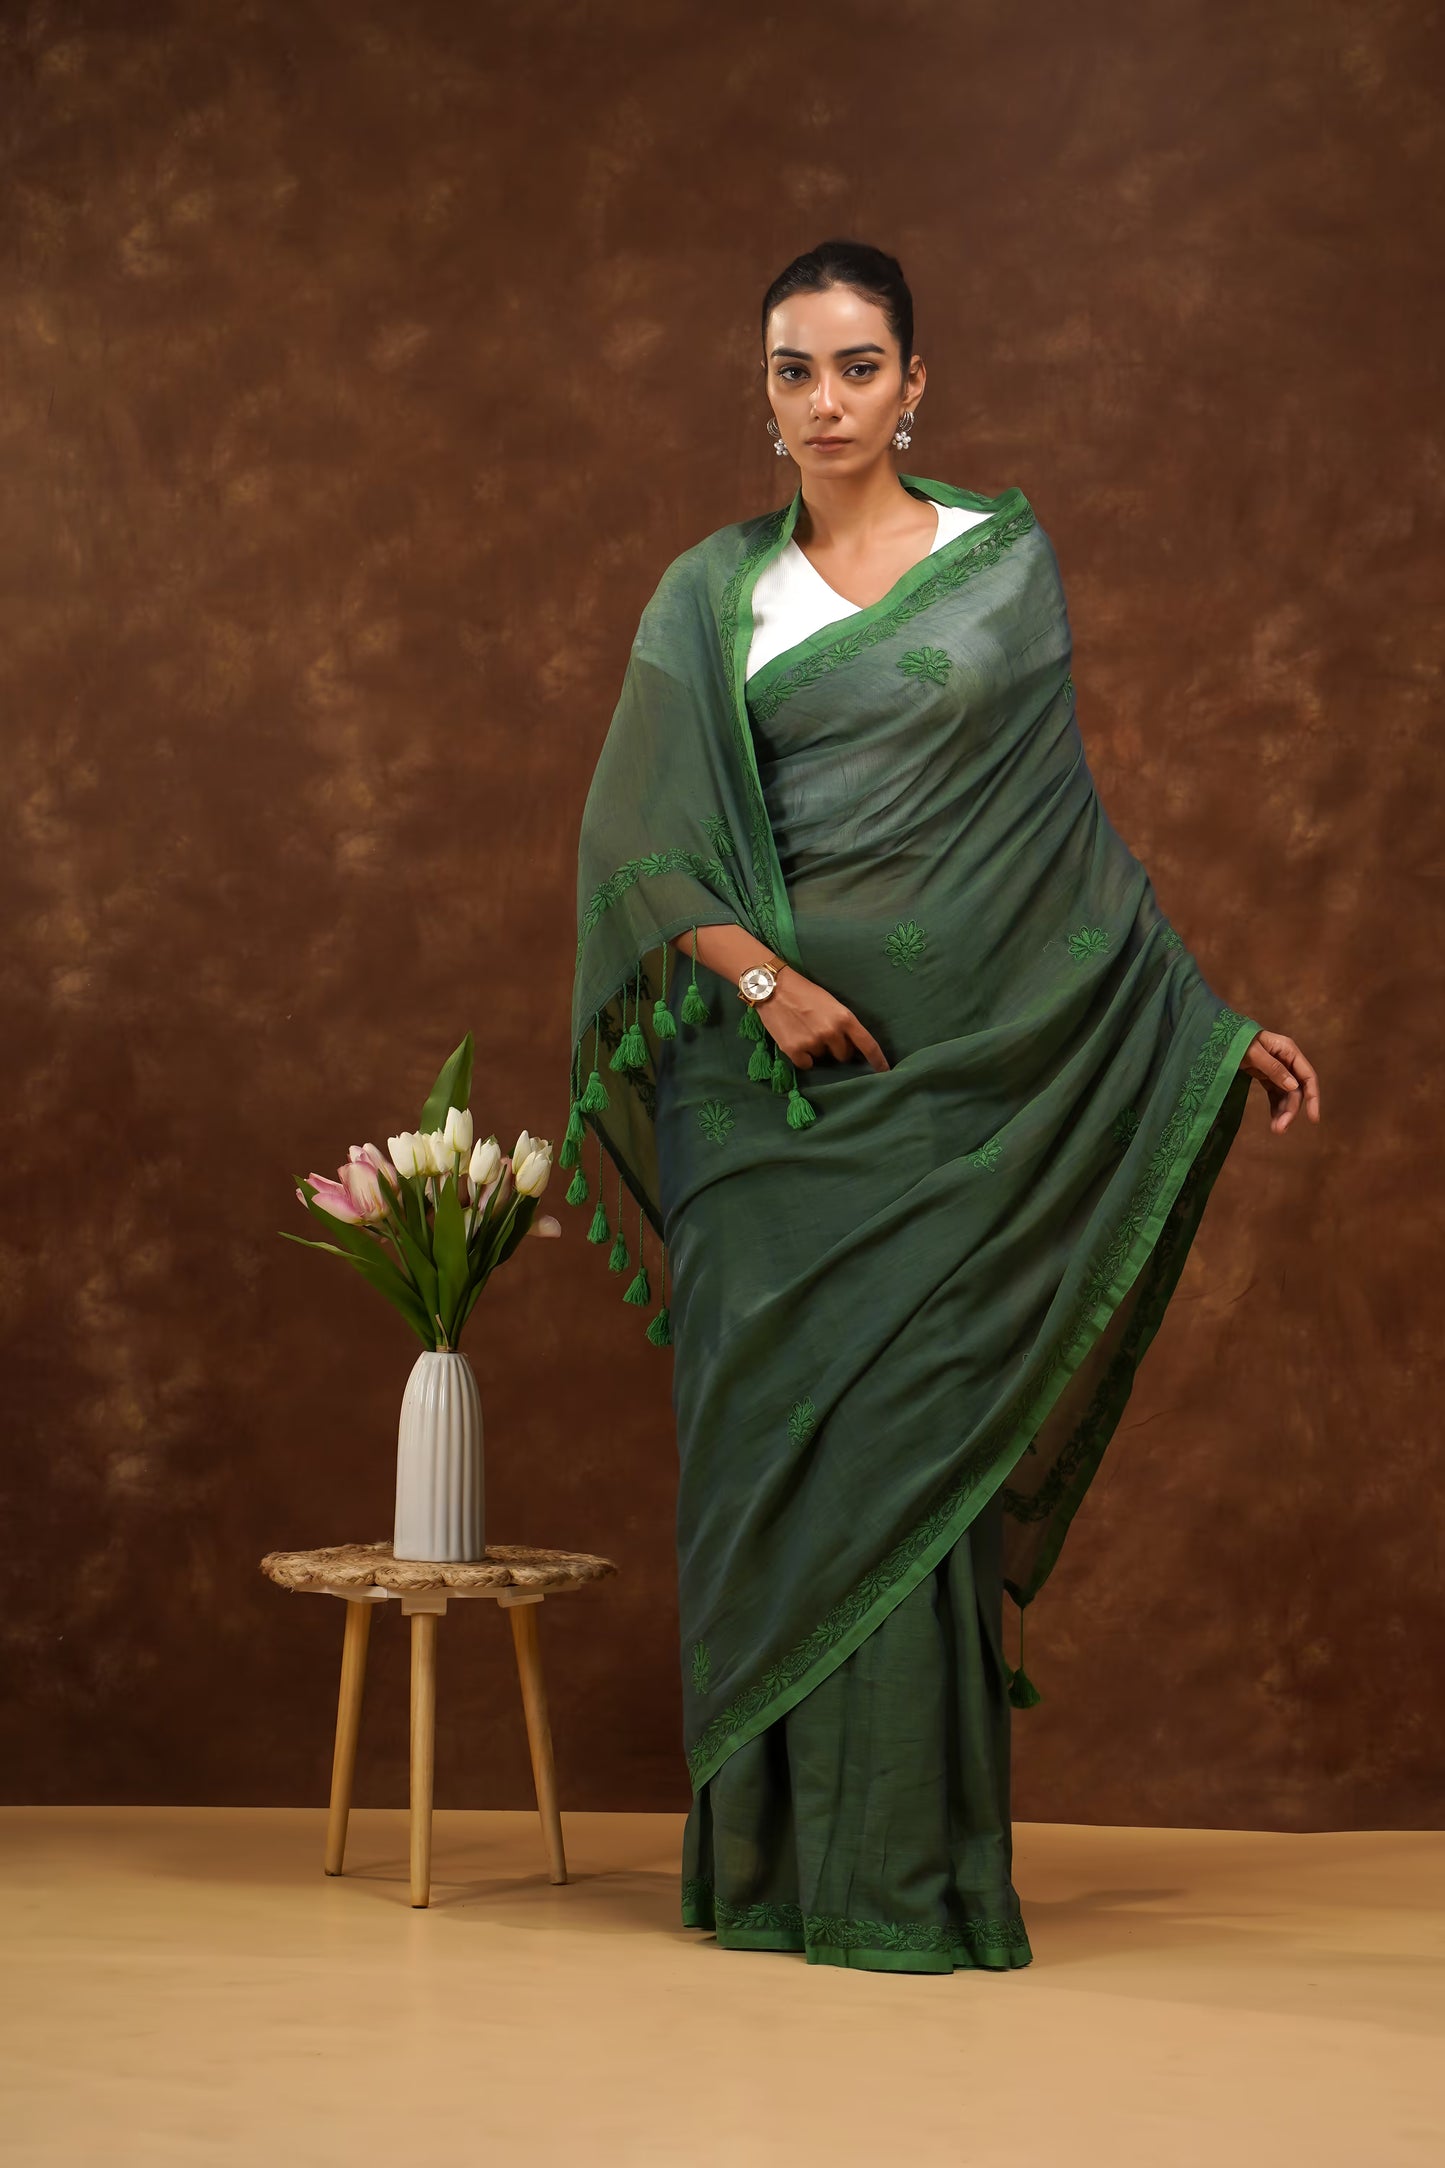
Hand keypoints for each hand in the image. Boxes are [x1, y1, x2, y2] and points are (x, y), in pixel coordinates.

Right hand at [759, 968, 889, 1072]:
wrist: (773, 987)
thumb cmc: (804, 992)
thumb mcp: (831, 1003)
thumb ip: (843, 1024)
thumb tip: (851, 1048)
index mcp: (844, 1017)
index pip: (868, 1044)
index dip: (878, 1060)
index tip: (884, 1072)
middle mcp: (831, 1032)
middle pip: (843, 1055)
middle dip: (837, 1049)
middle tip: (823, 1034)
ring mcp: (813, 1042)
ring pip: (823, 1058)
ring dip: (817, 1050)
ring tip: (804, 1030)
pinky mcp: (794, 1050)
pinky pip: (807, 1064)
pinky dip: (803, 1057)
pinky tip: (796, 1040)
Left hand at [1240, 1029, 1320, 1134]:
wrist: (1219, 1036)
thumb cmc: (1235, 1039)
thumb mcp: (1252, 1053)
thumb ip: (1273, 1068)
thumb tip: (1294, 1087)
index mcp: (1288, 1050)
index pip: (1308, 1077)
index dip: (1313, 1098)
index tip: (1313, 1118)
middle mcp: (1286, 1060)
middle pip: (1296, 1090)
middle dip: (1290, 1110)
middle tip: (1280, 1129)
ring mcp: (1277, 1069)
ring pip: (1287, 1095)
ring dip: (1283, 1112)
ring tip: (1276, 1129)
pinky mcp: (1266, 1076)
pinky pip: (1275, 1094)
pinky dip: (1275, 1107)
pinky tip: (1274, 1121)